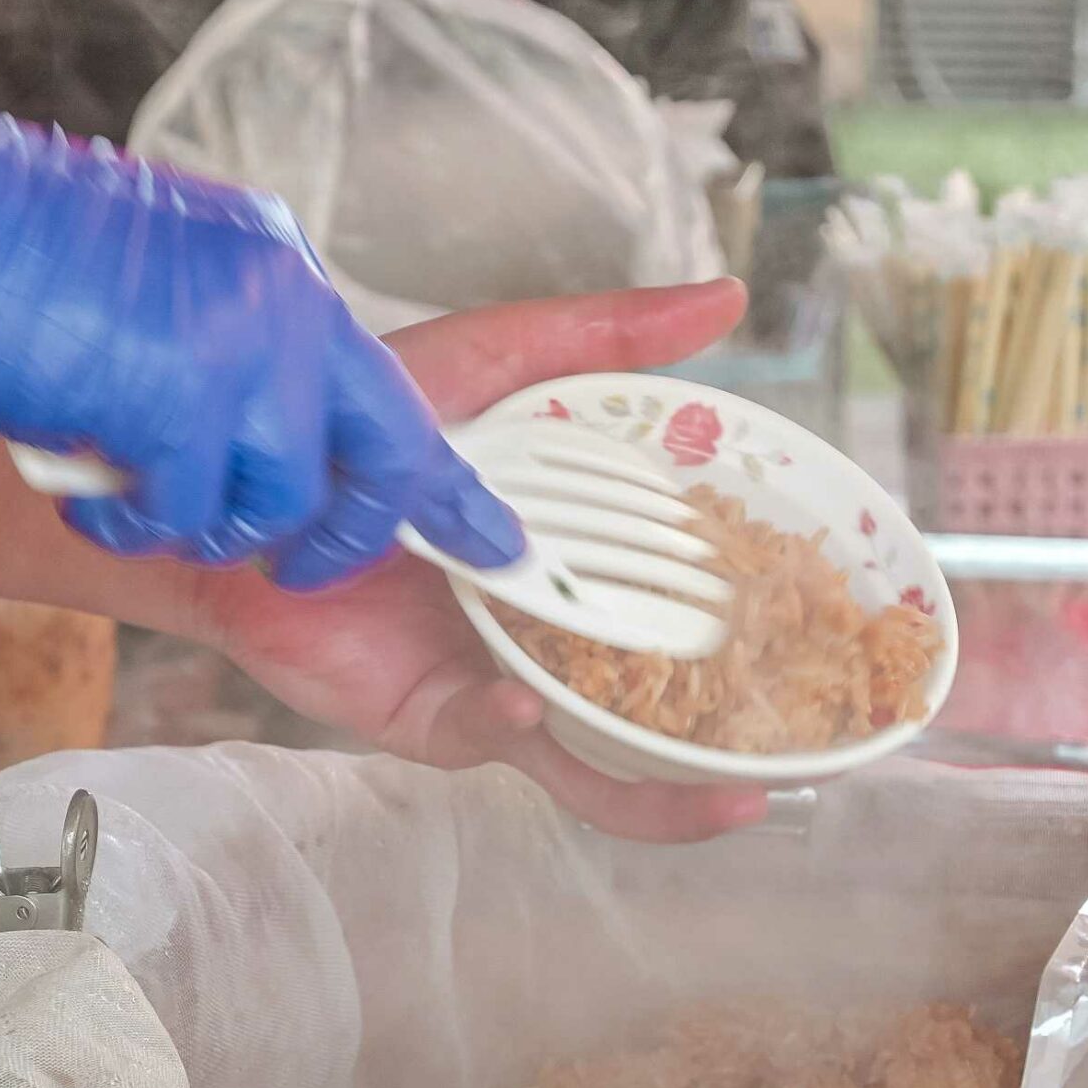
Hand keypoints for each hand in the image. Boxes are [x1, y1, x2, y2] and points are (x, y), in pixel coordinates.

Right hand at [0, 80, 520, 587]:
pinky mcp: (184, 395)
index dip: (445, 481)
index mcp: (275, 268)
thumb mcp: (150, 288)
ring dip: (202, 526)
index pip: (393, 390)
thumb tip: (238, 420)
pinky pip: (188, 513)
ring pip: (276, 498)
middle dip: (345, 533)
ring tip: (131, 496)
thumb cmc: (5, 264)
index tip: (495, 538)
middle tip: (295, 569)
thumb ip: (216, 344)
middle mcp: (283, 297)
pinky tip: (87, 494)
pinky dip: (132, 526)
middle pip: (383, 451)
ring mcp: (240, 344)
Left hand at [194, 280, 772, 843]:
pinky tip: (532, 704)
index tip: (841, 628)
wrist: (246, 483)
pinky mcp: (432, 720)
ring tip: (738, 787)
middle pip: (673, 714)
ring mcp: (502, 689)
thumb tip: (727, 299)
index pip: (702, 611)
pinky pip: (491, 743)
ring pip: (602, 768)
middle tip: (813, 745)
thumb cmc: (364, 423)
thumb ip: (606, 339)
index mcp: (596, 569)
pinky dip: (517, 729)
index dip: (770, 627)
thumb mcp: (500, 361)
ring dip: (671, 788)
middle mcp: (562, 642)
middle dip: (744, 744)